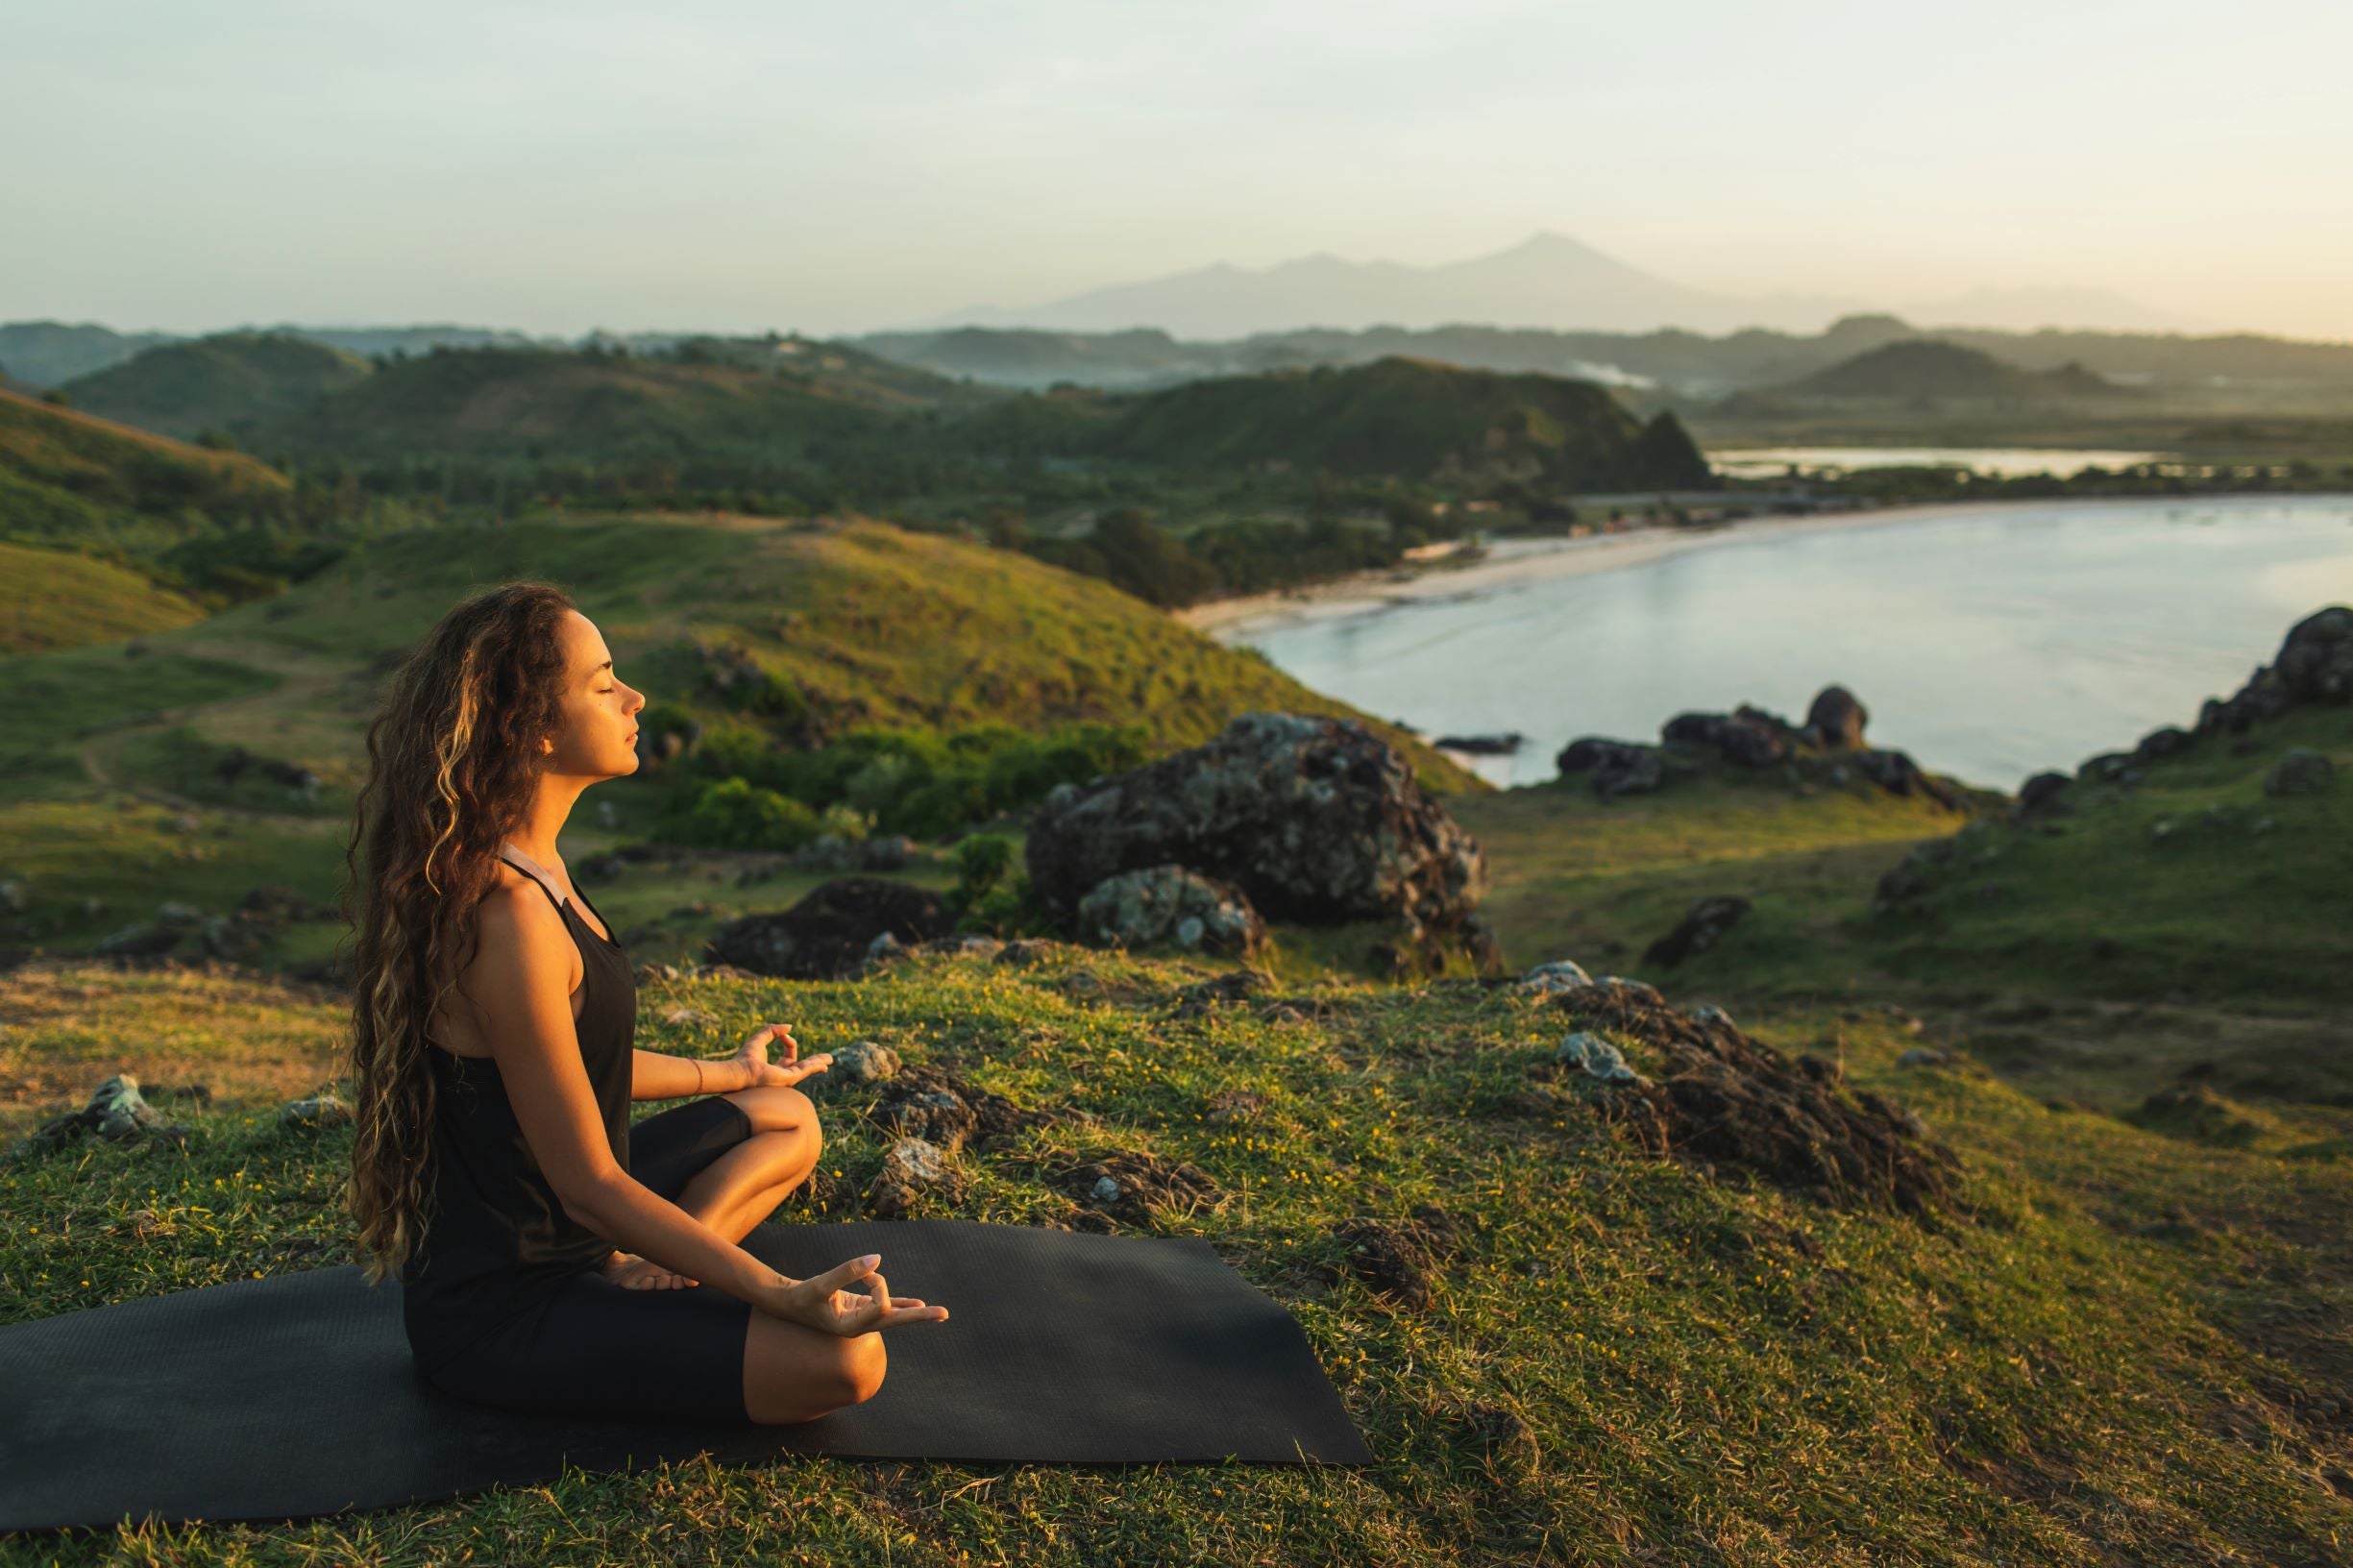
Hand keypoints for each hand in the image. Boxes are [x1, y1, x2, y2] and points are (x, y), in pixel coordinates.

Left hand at [733, 1021, 831, 1088]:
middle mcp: (783, 1075)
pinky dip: (815, 1065)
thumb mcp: (760, 1038)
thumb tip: (789, 1027)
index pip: (790, 1054)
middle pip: (803, 1067)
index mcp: (776, 1068)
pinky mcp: (789, 1079)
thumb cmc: (746, 1058)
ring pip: (807, 1069)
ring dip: (818, 1064)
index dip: (789, 1041)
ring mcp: (787, 1079)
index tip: (784, 1035)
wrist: (741, 1071)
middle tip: (827, 1059)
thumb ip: (773, 1031)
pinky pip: (805, 1070)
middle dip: (815, 1062)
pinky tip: (824, 1063)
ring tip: (830, 1060)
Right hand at [754, 1253, 948, 1335]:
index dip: (879, 1284)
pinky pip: (884, 1306)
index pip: (881, 1305)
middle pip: (896, 1321)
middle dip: (920, 1316)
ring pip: (892, 1313)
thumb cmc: (801, 1297)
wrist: (787, 1303)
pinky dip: (899, 1304)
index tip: (867, 1273)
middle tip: (945, 1314)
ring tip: (939, 1314)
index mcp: (851, 1328)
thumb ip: (848, 1271)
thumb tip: (878, 1258)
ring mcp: (861, 1317)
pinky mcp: (859, 1307)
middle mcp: (860, 1326)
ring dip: (914, 1311)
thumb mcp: (822, 1284)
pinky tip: (916, 1305)